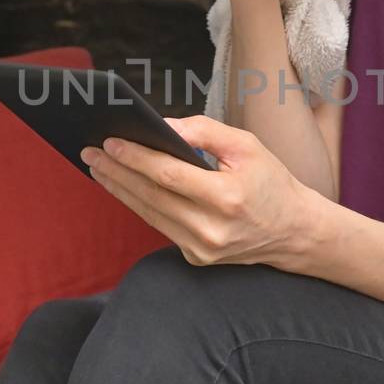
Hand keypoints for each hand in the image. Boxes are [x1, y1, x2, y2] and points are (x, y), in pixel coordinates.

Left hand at [78, 115, 312, 268]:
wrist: (293, 231)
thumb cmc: (271, 182)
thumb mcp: (247, 146)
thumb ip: (204, 132)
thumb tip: (162, 125)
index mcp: (228, 198)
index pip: (169, 175)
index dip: (136, 157)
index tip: (110, 141)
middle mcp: (212, 229)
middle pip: (151, 196)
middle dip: (117, 171)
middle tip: (90, 151)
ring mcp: (201, 249)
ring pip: (149, 213)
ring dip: (119, 188)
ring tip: (97, 166)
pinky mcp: (195, 258)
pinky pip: (159, 225)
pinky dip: (138, 204)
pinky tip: (122, 186)